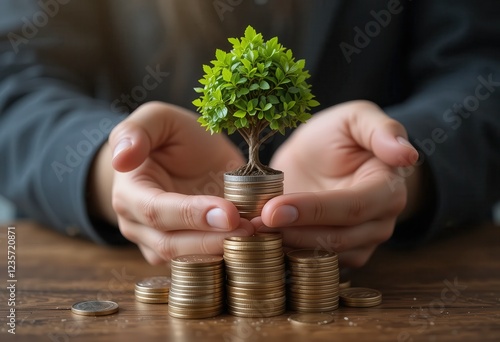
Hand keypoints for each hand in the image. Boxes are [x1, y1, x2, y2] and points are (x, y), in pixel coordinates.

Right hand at [93, 102, 253, 263]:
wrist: (180, 157)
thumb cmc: (170, 137)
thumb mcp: (156, 120)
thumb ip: (135, 131)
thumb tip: (121, 159)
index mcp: (129, 192)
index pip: (156, 211)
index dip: (191, 214)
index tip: (229, 212)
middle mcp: (137, 225)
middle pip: (171, 243)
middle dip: (212, 239)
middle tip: (250, 229)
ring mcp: (156, 243)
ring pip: (185, 260)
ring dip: (220, 252)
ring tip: (254, 237)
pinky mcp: (180, 253)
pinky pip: (199, 265)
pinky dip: (224, 257)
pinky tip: (249, 246)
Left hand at [255, 100, 419, 267]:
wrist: (322, 158)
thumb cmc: (339, 135)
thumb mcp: (356, 118)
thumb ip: (382, 130)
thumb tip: (407, 154)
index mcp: (388, 188)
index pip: (354, 207)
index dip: (313, 211)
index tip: (273, 209)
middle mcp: (380, 222)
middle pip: (338, 237)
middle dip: (293, 231)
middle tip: (254, 224)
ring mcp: (361, 243)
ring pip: (325, 255)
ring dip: (288, 245)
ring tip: (253, 232)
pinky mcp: (340, 254)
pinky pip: (316, 263)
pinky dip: (289, 254)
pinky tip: (264, 240)